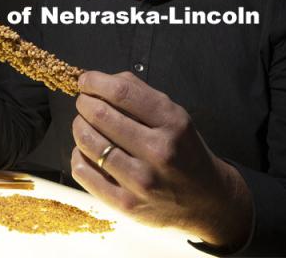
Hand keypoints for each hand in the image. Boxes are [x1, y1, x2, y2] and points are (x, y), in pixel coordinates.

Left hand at [71, 70, 252, 249]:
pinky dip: (77, 154)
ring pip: (87, 142)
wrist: (207, 202)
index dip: (95, 82)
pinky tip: (87, 150)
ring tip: (84, 124)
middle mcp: (158, 151)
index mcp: (171, 122)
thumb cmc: (183, 151)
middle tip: (84, 102)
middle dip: (84, 103)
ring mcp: (140, 181)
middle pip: (100, 115)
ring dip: (79, 126)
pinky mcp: (125, 204)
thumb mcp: (174, 115)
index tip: (85, 80)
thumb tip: (101, 81)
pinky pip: (83, 171)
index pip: (122, 92)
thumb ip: (139, 92)